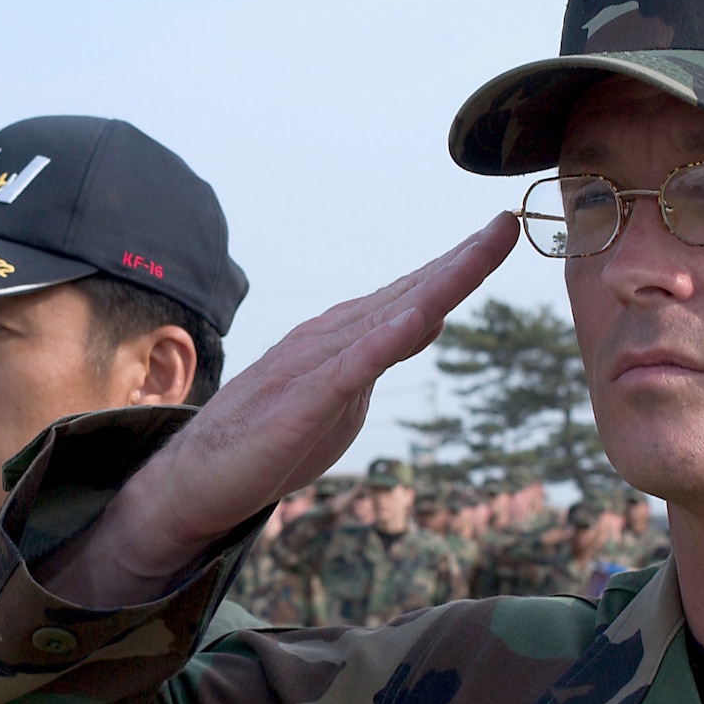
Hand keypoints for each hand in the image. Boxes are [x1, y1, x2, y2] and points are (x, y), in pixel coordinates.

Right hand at [62, 214, 518, 604]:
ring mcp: (314, 366)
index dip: (459, 265)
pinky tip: (420, 317)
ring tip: (481, 250)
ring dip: (437, 284)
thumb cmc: (268, 440)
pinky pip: (350, 367)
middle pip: (408, 293)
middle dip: (461, 260)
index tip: (504, 231)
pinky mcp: (300, 403)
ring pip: (388, 317)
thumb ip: (381, 355)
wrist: (195, 480)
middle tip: (508, 223)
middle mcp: (330, 338)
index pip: (411, 294)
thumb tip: (430, 318)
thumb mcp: (342, 395)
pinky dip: (385, 339)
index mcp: (344, 338)